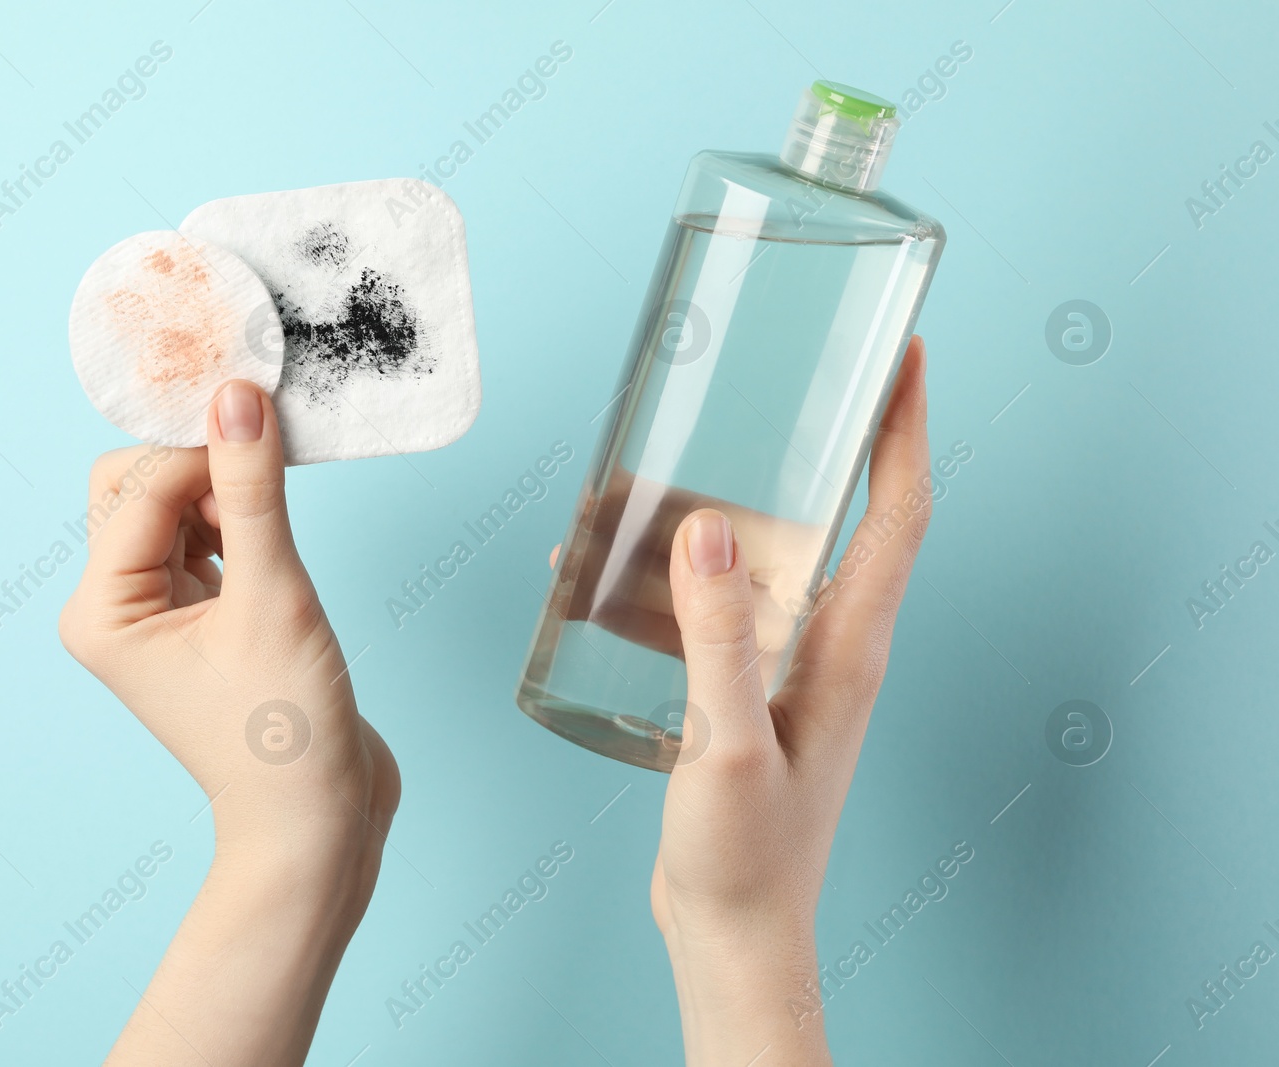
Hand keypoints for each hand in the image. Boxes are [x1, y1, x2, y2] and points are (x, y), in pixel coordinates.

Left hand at [59, 379, 398, 1065]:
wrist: (317, 824)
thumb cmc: (286, 733)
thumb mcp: (273, 597)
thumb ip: (251, 490)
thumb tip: (239, 396)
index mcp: (102, 610)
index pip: (140, 486)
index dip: (202, 448)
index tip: (266, 414)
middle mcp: (114, 608)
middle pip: (136, 487)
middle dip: (199, 463)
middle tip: (268, 457)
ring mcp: (156, 615)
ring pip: (173, 508)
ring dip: (223, 488)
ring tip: (280, 496)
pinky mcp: (201, 618)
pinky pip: (205, 540)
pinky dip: (238, 519)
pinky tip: (277, 528)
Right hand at [653, 337, 931, 1064]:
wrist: (733, 930)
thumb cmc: (749, 856)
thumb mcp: (731, 745)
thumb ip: (720, 641)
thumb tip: (707, 532)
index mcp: (849, 644)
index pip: (900, 511)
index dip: (907, 427)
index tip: (906, 353)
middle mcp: (828, 642)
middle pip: (828, 517)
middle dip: (800, 447)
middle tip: (756, 388)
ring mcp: (785, 665)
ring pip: (755, 560)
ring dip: (703, 517)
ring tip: (627, 489)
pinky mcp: (742, 689)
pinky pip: (708, 608)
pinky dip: (660, 581)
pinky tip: (595, 578)